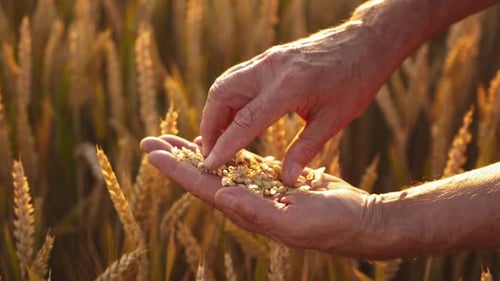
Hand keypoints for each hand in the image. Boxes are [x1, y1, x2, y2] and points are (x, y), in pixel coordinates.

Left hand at [141, 135, 384, 256]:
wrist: (355, 219)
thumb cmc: (330, 225)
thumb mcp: (294, 222)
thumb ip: (256, 212)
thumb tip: (220, 197)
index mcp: (245, 209)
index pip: (202, 187)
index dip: (176, 169)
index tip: (152, 152)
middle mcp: (245, 200)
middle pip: (202, 175)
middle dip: (176, 157)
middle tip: (151, 139)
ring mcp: (257, 189)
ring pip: (219, 166)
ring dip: (196, 151)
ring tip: (174, 136)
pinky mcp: (271, 179)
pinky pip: (241, 163)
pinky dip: (225, 150)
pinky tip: (216, 141)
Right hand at [201, 21, 389, 184]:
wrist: (365, 42)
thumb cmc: (356, 81)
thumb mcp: (334, 120)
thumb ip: (306, 149)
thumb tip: (286, 179)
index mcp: (289, 87)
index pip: (244, 121)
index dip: (224, 146)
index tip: (209, 166)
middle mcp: (270, 69)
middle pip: (221, 95)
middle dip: (209, 126)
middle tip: (209, 153)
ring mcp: (267, 60)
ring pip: (225, 85)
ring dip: (215, 113)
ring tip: (218, 140)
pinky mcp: (268, 58)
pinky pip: (237, 80)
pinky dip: (229, 102)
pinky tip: (235, 120)